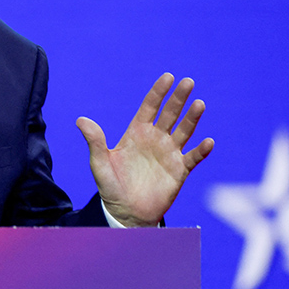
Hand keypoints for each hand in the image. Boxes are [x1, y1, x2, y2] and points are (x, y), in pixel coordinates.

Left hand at [76, 73, 213, 226]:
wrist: (125, 211)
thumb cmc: (110, 186)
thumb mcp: (99, 163)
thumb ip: (95, 141)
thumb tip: (81, 120)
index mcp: (136, 133)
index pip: (150, 107)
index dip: (158, 92)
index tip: (168, 77)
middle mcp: (155, 139)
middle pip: (170, 114)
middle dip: (179, 98)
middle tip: (188, 82)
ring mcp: (169, 153)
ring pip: (184, 131)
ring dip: (192, 118)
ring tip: (199, 104)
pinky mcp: (179, 170)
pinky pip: (193, 157)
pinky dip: (201, 150)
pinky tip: (207, 142)